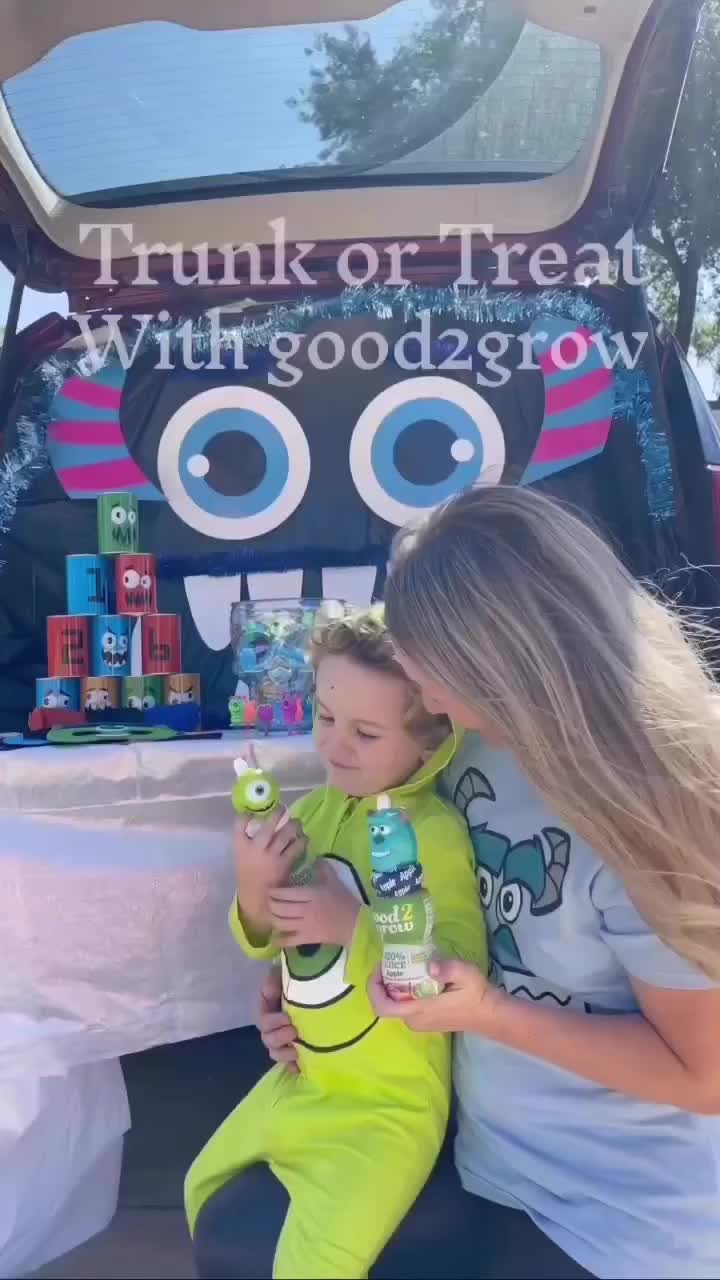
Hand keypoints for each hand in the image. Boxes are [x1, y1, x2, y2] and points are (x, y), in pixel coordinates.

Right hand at [233, 807, 306, 932]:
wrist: (257, 897)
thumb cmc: (250, 874)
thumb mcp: (242, 856)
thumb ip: (249, 840)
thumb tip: (262, 818)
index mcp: (241, 846)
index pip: (240, 823)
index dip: (247, 814)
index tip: (254, 811)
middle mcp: (256, 848)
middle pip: (269, 824)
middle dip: (277, 813)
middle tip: (283, 809)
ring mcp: (270, 856)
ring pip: (286, 833)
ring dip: (294, 825)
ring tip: (296, 823)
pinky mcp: (284, 864)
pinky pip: (296, 847)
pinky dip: (302, 841)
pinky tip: (303, 840)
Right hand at [257, 967, 298, 1072]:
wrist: (313, 992)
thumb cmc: (296, 985)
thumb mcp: (282, 978)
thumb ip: (273, 982)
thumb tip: (270, 989)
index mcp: (268, 1013)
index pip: (264, 1022)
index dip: (273, 1022)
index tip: (287, 1018)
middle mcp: (272, 1030)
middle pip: (268, 1041)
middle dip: (280, 1038)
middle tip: (294, 1032)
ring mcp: (282, 1042)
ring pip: (276, 1054)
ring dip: (285, 1054)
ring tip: (297, 1051)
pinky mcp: (294, 1052)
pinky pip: (290, 1064)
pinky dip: (294, 1066)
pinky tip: (300, 1066)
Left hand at [269, 860, 360, 948]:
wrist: (355, 924)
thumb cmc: (344, 901)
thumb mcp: (335, 881)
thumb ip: (323, 869)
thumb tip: (315, 857)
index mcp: (311, 894)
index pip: (286, 893)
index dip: (274, 892)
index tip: (271, 890)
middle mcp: (305, 910)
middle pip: (279, 908)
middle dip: (270, 904)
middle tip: (268, 901)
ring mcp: (305, 926)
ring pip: (281, 923)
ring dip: (273, 919)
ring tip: (271, 914)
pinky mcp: (308, 938)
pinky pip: (289, 941)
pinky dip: (279, 940)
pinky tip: (274, 937)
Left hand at [368, 956, 503, 1035]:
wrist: (488, 1014)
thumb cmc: (476, 994)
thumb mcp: (466, 974)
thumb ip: (447, 968)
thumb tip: (430, 964)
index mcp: (419, 1010)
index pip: (383, 1006)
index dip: (374, 987)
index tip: (381, 967)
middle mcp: (414, 1021)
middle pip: (385, 1003)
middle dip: (382, 982)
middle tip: (392, 960)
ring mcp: (418, 1023)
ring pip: (394, 1004)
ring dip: (392, 986)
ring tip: (402, 965)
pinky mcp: (423, 1021)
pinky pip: (404, 1006)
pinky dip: (402, 991)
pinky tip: (413, 976)